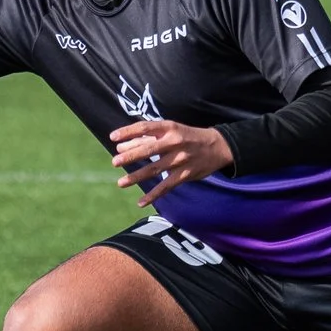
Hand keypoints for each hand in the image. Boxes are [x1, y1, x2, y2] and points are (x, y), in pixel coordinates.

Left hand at [110, 120, 232, 207]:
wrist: (218, 146)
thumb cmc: (188, 137)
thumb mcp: (171, 131)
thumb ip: (147, 138)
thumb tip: (121, 147)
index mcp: (170, 128)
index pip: (145, 128)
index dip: (128, 132)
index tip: (113, 137)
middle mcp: (175, 142)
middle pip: (149, 149)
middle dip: (131, 156)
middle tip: (115, 162)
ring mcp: (180, 159)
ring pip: (155, 169)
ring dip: (136, 177)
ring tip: (121, 183)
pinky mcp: (185, 174)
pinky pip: (166, 186)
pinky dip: (153, 195)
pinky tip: (141, 202)